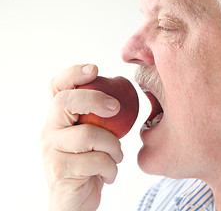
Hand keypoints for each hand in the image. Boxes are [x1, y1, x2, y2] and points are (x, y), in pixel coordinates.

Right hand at [41, 64, 122, 210]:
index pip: (57, 88)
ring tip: (117, 157)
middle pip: (65, 102)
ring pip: (89, 135)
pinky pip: (96, 160)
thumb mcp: (95, 138)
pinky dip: (111, 167)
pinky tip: (110, 174)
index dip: (74, 74)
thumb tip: (124, 95)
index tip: (96, 69)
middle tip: (116, 107)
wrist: (75, 202)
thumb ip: (100, 119)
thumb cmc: (90, 165)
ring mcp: (52, 151)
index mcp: (59, 119)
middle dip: (95, 99)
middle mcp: (50, 131)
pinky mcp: (61, 171)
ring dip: (114, 146)